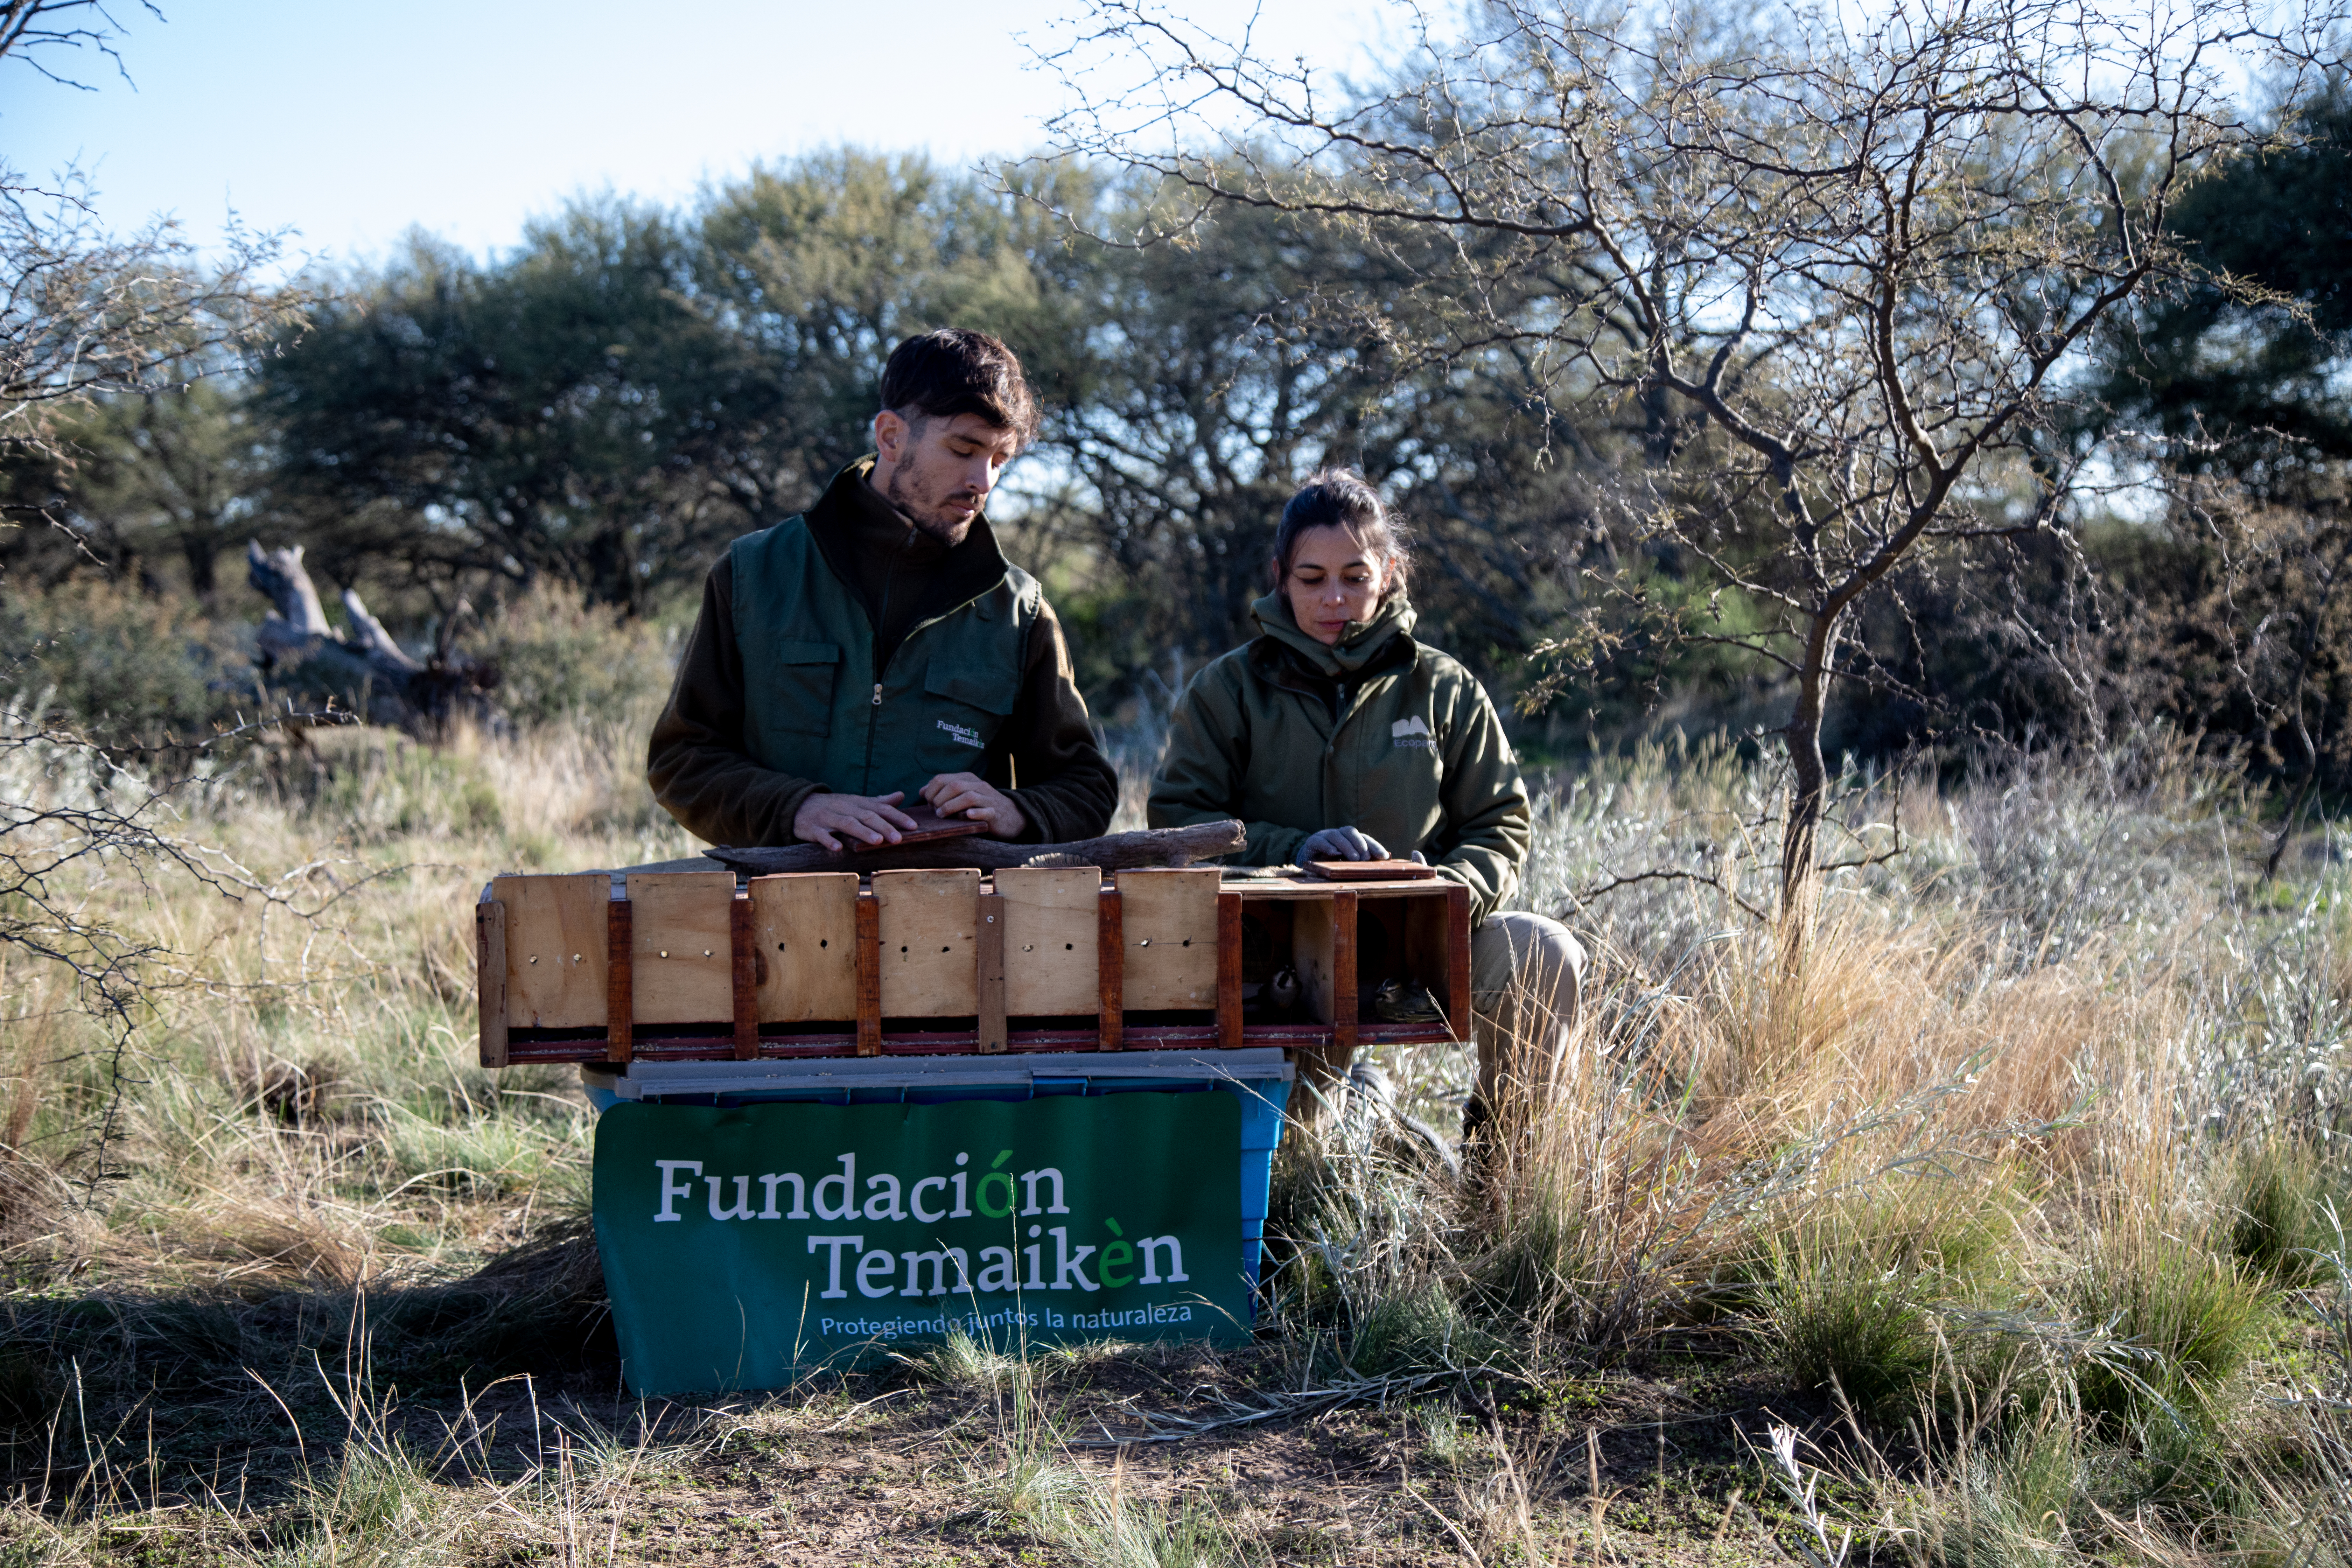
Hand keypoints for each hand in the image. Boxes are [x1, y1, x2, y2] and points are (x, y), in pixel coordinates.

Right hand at [793, 791, 918, 850]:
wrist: (799, 805)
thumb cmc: (834, 807)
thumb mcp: (856, 802)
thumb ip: (878, 801)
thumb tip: (901, 796)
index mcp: (857, 803)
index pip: (881, 808)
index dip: (897, 816)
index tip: (913, 826)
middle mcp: (845, 808)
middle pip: (867, 816)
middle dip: (884, 827)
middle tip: (899, 838)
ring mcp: (828, 818)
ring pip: (847, 823)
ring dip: (863, 832)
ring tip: (877, 841)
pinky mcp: (813, 828)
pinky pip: (821, 835)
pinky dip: (829, 841)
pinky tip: (838, 848)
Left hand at [921, 771, 1026, 839]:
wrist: (1011, 815)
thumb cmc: (981, 806)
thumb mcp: (963, 794)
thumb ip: (943, 791)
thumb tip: (921, 791)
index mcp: (968, 779)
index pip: (943, 778)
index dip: (930, 790)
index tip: (927, 802)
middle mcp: (978, 785)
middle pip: (954, 786)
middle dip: (939, 798)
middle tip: (934, 810)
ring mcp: (988, 799)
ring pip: (968, 797)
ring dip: (951, 806)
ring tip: (942, 815)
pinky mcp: (995, 813)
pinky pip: (985, 811)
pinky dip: (975, 813)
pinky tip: (967, 815)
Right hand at [1296, 826, 1387, 864]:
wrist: (1308, 861)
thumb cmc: (1331, 862)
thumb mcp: (1347, 862)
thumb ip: (1362, 861)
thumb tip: (1384, 860)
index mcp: (1348, 838)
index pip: (1364, 838)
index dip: (1374, 846)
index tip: (1384, 857)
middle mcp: (1337, 834)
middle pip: (1350, 831)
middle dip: (1359, 843)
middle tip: (1364, 858)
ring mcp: (1324, 836)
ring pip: (1335, 835)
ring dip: (1346, 846)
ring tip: (1354, 858)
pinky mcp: (1312, 842)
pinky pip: (1319, 841)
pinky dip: (1326, 845)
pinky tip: (1333, 853)